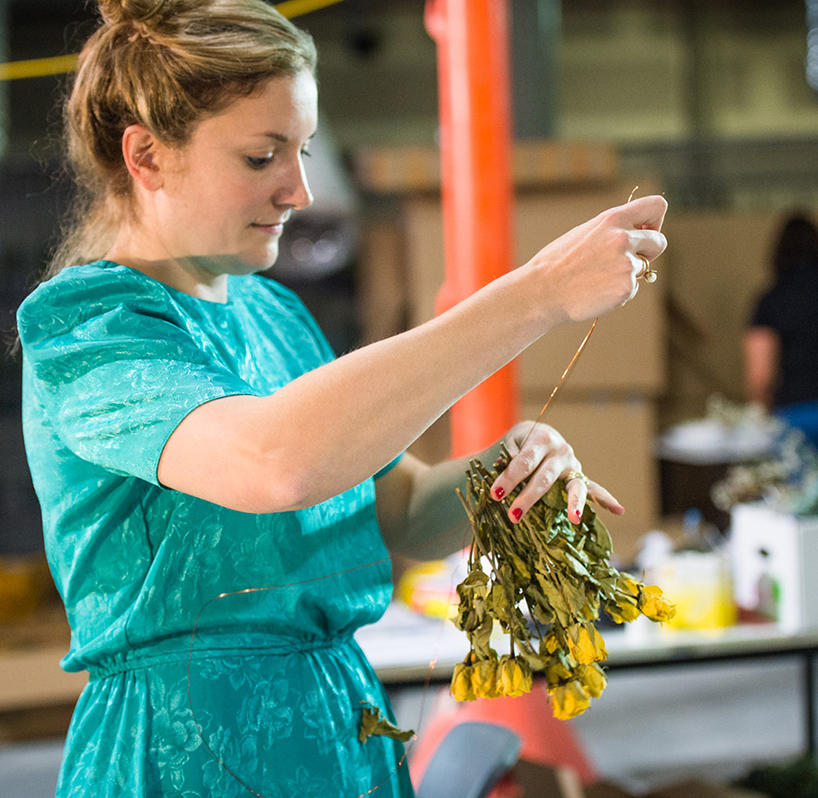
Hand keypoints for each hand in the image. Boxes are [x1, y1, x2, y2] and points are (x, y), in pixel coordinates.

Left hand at [489, 421, 624, 524]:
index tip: (496, 494)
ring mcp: (573, 465)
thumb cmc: (518, 442)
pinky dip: (606, 499)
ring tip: (574, 518)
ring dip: (573, 503)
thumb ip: (506, 455)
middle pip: (545, 477)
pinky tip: (619, 510)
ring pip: (574, 485)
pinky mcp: (579, 476)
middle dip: (529, 496)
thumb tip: (503, 468)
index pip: (524, 461)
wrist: (537, 433)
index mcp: (541, 439)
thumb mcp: (509, 442)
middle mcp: (561, 451)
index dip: (509, 478)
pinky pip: (594, 488)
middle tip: (513, 514)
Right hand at [528, 194, 667, 323]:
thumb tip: (636, 234)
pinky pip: (632, 289)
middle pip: (659, 242)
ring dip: (625, 275)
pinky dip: (617, 292)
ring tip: (596, 279)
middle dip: (649, 253)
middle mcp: (623, 238)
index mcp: (612, 219)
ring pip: (641, 269)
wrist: (542, 291)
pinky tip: (595, 291)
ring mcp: (626, 264)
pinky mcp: (626, 287)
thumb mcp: (585, 234)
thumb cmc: (557, 263)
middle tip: (626, 262)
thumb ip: (612, 230)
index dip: (655, 221)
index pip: (656, 206)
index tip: (645, 232)